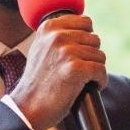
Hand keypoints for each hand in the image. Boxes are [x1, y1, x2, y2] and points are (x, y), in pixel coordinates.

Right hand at [10, 14, 106, 129]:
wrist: (29, 107)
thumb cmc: (39, 82)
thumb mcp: (42, 48)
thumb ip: (59, 35)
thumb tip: (86, 27)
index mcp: (49, 27)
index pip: (86, 22)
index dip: (87, 40)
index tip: (79, 55)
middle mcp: (57, 36)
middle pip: (95, 40)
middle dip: (91, 57)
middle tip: (79, 71)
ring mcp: (66, 51)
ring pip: (100, 56)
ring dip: (95, 71)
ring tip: (81, 80)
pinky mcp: (74, 68)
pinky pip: (100, 70)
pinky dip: (100, 81)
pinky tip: (90, 87)